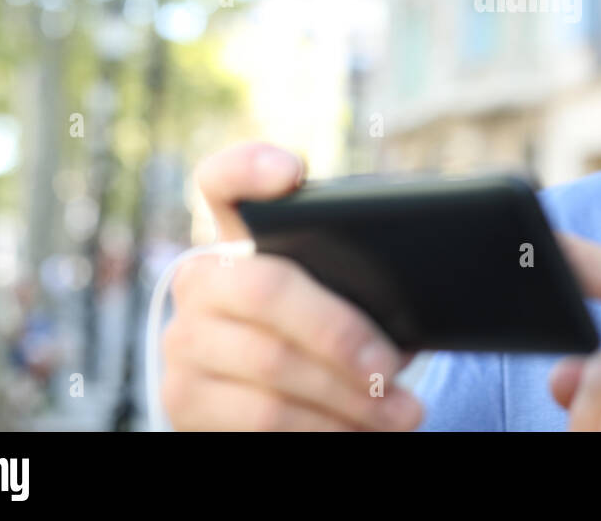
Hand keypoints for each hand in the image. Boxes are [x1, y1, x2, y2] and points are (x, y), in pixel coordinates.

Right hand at [159, 143, 423, 430]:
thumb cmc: (326, 340)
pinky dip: (323, 428)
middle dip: (340, 332)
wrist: (277, 409)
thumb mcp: (340, 300)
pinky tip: (360, 432)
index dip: (250, 167)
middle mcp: (200, 281)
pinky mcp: (184, 400)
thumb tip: (416, 296)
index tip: (295, 171)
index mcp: (237, 237)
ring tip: (400, 413)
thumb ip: (358, 280)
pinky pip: (261, 417)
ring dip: (348, 397)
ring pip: (272, 365)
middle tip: (392, 367)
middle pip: (267, 288)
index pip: (222, 181)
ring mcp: (184, 340)